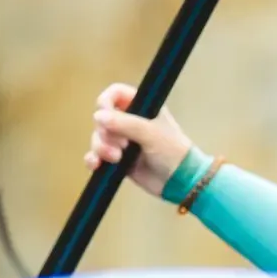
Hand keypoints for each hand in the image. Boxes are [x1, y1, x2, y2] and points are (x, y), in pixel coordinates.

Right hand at [84, 82, 193, 197]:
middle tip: (122, 143)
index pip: (116, 94)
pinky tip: (96, 164)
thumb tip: (98, 116)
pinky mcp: (119, 160)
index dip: (106, 101)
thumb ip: (125, 123)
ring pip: (99, 137)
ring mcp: (124, 142)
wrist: (182, 183)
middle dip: (105, 131)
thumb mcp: (151, 133)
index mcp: (143, 109)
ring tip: (116, 158)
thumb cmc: (173, 153)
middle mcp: (131, 122)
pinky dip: (94, 159)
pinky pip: (98, 156)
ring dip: (101, 147)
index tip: (105, 113)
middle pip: (103, 118)